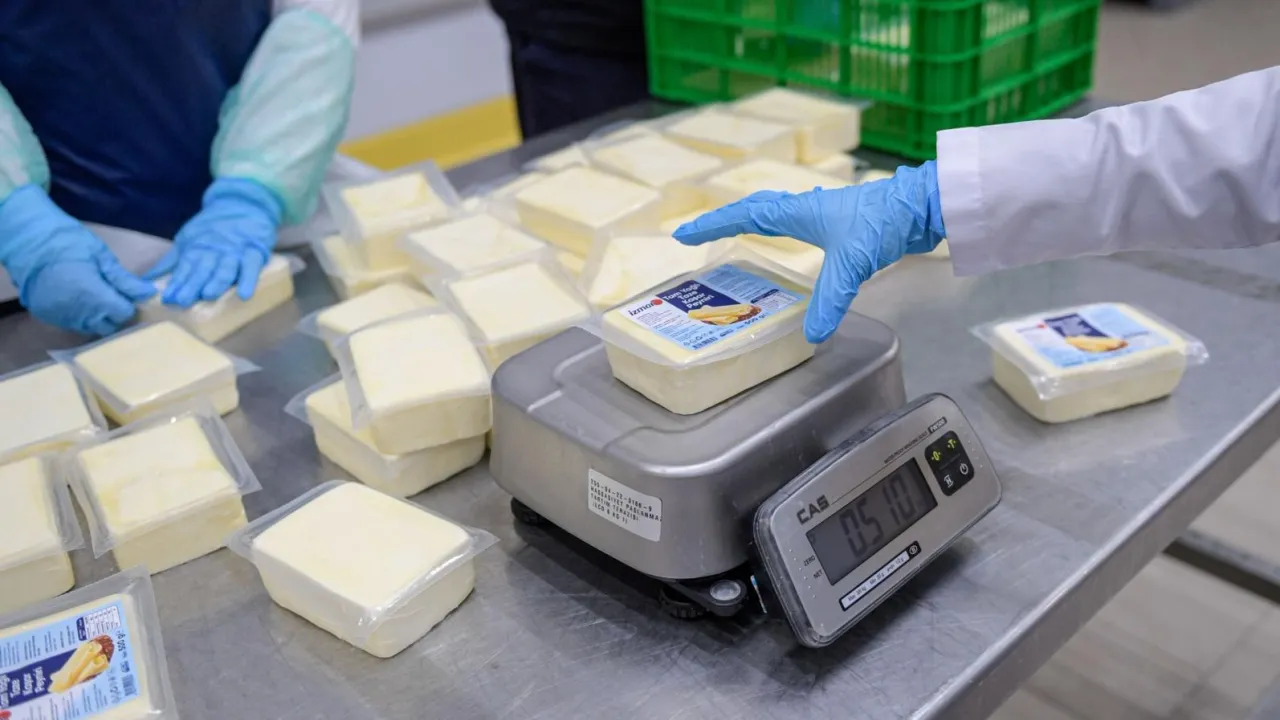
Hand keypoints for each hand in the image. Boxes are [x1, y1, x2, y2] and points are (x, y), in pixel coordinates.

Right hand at [0, 186, 154, 335]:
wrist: (29, 241)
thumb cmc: (69, 243)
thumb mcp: (101, 257)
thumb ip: (124, 280)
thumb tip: (149, 294)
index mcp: (94, 296)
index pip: (123, 314)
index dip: (128, 304)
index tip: (127, 294)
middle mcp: (78, 313)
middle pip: (108, 326)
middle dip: (115, 314)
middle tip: (114, 296)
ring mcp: (61, 317)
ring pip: (90, 328)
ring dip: (97, 317)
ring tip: (96, 297)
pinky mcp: (47, 316)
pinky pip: (72, 323)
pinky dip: (79, 316)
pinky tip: (78, 300)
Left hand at [148, 178, 281, 307]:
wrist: (243, 204)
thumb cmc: (214, 229)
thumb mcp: (188, 241)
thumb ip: (172, 262)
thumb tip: (147, 279)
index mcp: (196, 249)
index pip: (185, 268)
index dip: (177, 283)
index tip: (168, 298)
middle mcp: (214, 251)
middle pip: (203, 270)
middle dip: (192, 285)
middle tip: (182, 300)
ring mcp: (235, 251)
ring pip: (225, 268)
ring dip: (217, 281)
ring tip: (208, 295)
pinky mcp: (255, 251)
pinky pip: (252, 267)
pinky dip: (248, 280)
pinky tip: (244, 295)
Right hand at [673, 162, 945, 342]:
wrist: (924, 207)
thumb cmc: (883, 223)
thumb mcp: (852, 264)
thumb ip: (830, 299)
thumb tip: (812, 335)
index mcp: (799, 211)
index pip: (745, 215)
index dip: (713, 225)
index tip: (684, 234)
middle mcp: (806, 208)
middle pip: (756, 209)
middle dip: (726, 220)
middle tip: (700, 233)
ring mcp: (824, 215)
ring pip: (777, 214)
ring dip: (752, 221)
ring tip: (735, 234)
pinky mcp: (842, 225)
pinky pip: (798, 225)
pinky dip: (781, 231)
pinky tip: (791, 245)